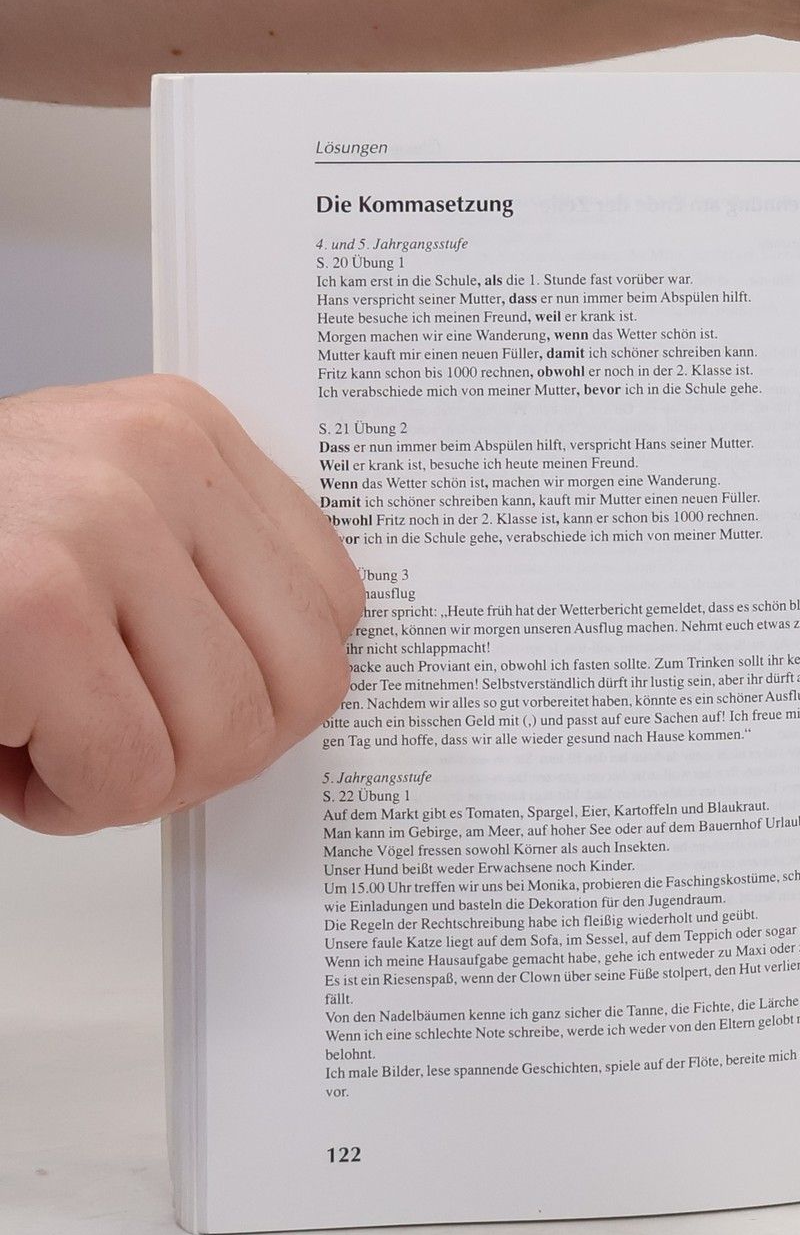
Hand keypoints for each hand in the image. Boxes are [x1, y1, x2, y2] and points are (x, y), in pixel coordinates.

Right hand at [0, 377, 361, 833]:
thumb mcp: (93, 535)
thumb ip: (201, 581)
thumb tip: (306, 684)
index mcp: (181, 431)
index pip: (332, 604)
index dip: (259, 690)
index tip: (172, 697)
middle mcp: (154, 456)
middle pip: (301, 682)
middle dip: (205, 751)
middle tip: (108, 740)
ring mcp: (97, 520)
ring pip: (222, 738)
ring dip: (127, 780)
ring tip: (37, 731)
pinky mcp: (32, 603)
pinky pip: (129, 772)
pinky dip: (64, 803)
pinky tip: (1, 748)